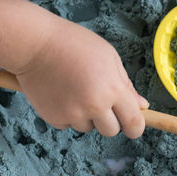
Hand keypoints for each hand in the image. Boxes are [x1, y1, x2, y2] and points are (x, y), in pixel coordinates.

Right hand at [9, 18, 147, 137]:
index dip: (136, 128)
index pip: (133, 122)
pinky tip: (60, 93)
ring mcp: (72, 113)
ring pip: (88, 127)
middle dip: (109, 120)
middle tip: (99, 100)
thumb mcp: (108, 57)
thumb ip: (125, 84)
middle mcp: (93, 105)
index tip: (134, 127)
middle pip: (111, 131)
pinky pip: (67, 124)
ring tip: (75, 89)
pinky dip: (66, 114)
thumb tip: (142, 106)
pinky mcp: (54, 118)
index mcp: (112, 89)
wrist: (34, 44)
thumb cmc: (73, 44)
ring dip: (86, 115)